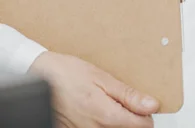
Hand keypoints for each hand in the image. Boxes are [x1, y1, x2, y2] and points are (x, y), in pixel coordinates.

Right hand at [29, 51, 158, 127]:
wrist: (39, 77)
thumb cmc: (68, 74)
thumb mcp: (103, 79)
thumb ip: (129, 96)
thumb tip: (152, 105)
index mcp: (107, 116)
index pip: (143, 126)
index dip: (147, 113)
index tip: (146, 104)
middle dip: (132, 116)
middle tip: (124, 100)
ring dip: (117, 119)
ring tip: (107, 102)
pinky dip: (102, 121)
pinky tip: (96, 108)